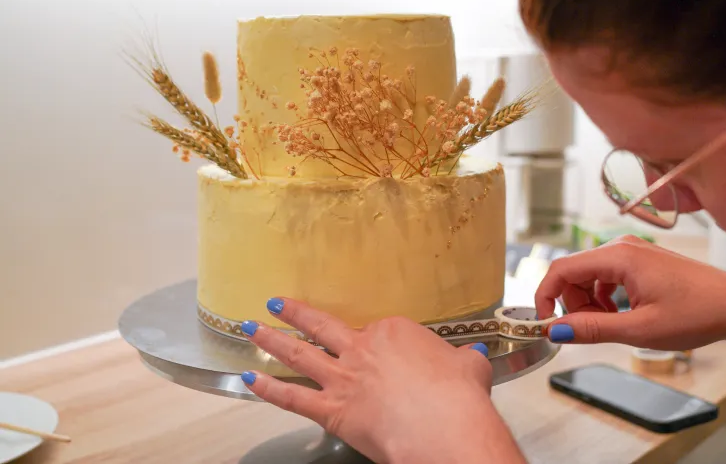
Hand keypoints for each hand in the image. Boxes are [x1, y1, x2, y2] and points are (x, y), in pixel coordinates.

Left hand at [238, 299, 526, 463]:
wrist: (444, 426)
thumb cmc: (458, 397)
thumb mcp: (469, 367)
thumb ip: (465, 360)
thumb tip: (474, 357)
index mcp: (393, 333)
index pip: (376, 330)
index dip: (374, 340)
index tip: (380, 348)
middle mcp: (362, 349)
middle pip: (322, 326)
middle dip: (296, 313)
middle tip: (276, 303)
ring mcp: (344, 378)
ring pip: (299, 353)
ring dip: (272, 339)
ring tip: (250, 327)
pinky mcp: (332, 410)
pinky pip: (292, 397)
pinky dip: (268, 388)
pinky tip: (249, 378)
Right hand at [535, 235, 725, 351]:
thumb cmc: (698, 313)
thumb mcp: (639, 329)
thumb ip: (592, 329)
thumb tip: (555, 330)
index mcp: (619, 256)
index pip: (561, 269)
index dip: (545, 296)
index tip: (545, 323)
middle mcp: (622, 246)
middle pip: (573, 272)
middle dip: (571, 303)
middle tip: (588, 330)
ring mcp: (632, 251)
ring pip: (588, 275)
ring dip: (588, 302)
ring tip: (610, 324)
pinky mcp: (640, 260)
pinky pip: (605, 275)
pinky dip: (602, 297)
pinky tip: (620, 314)